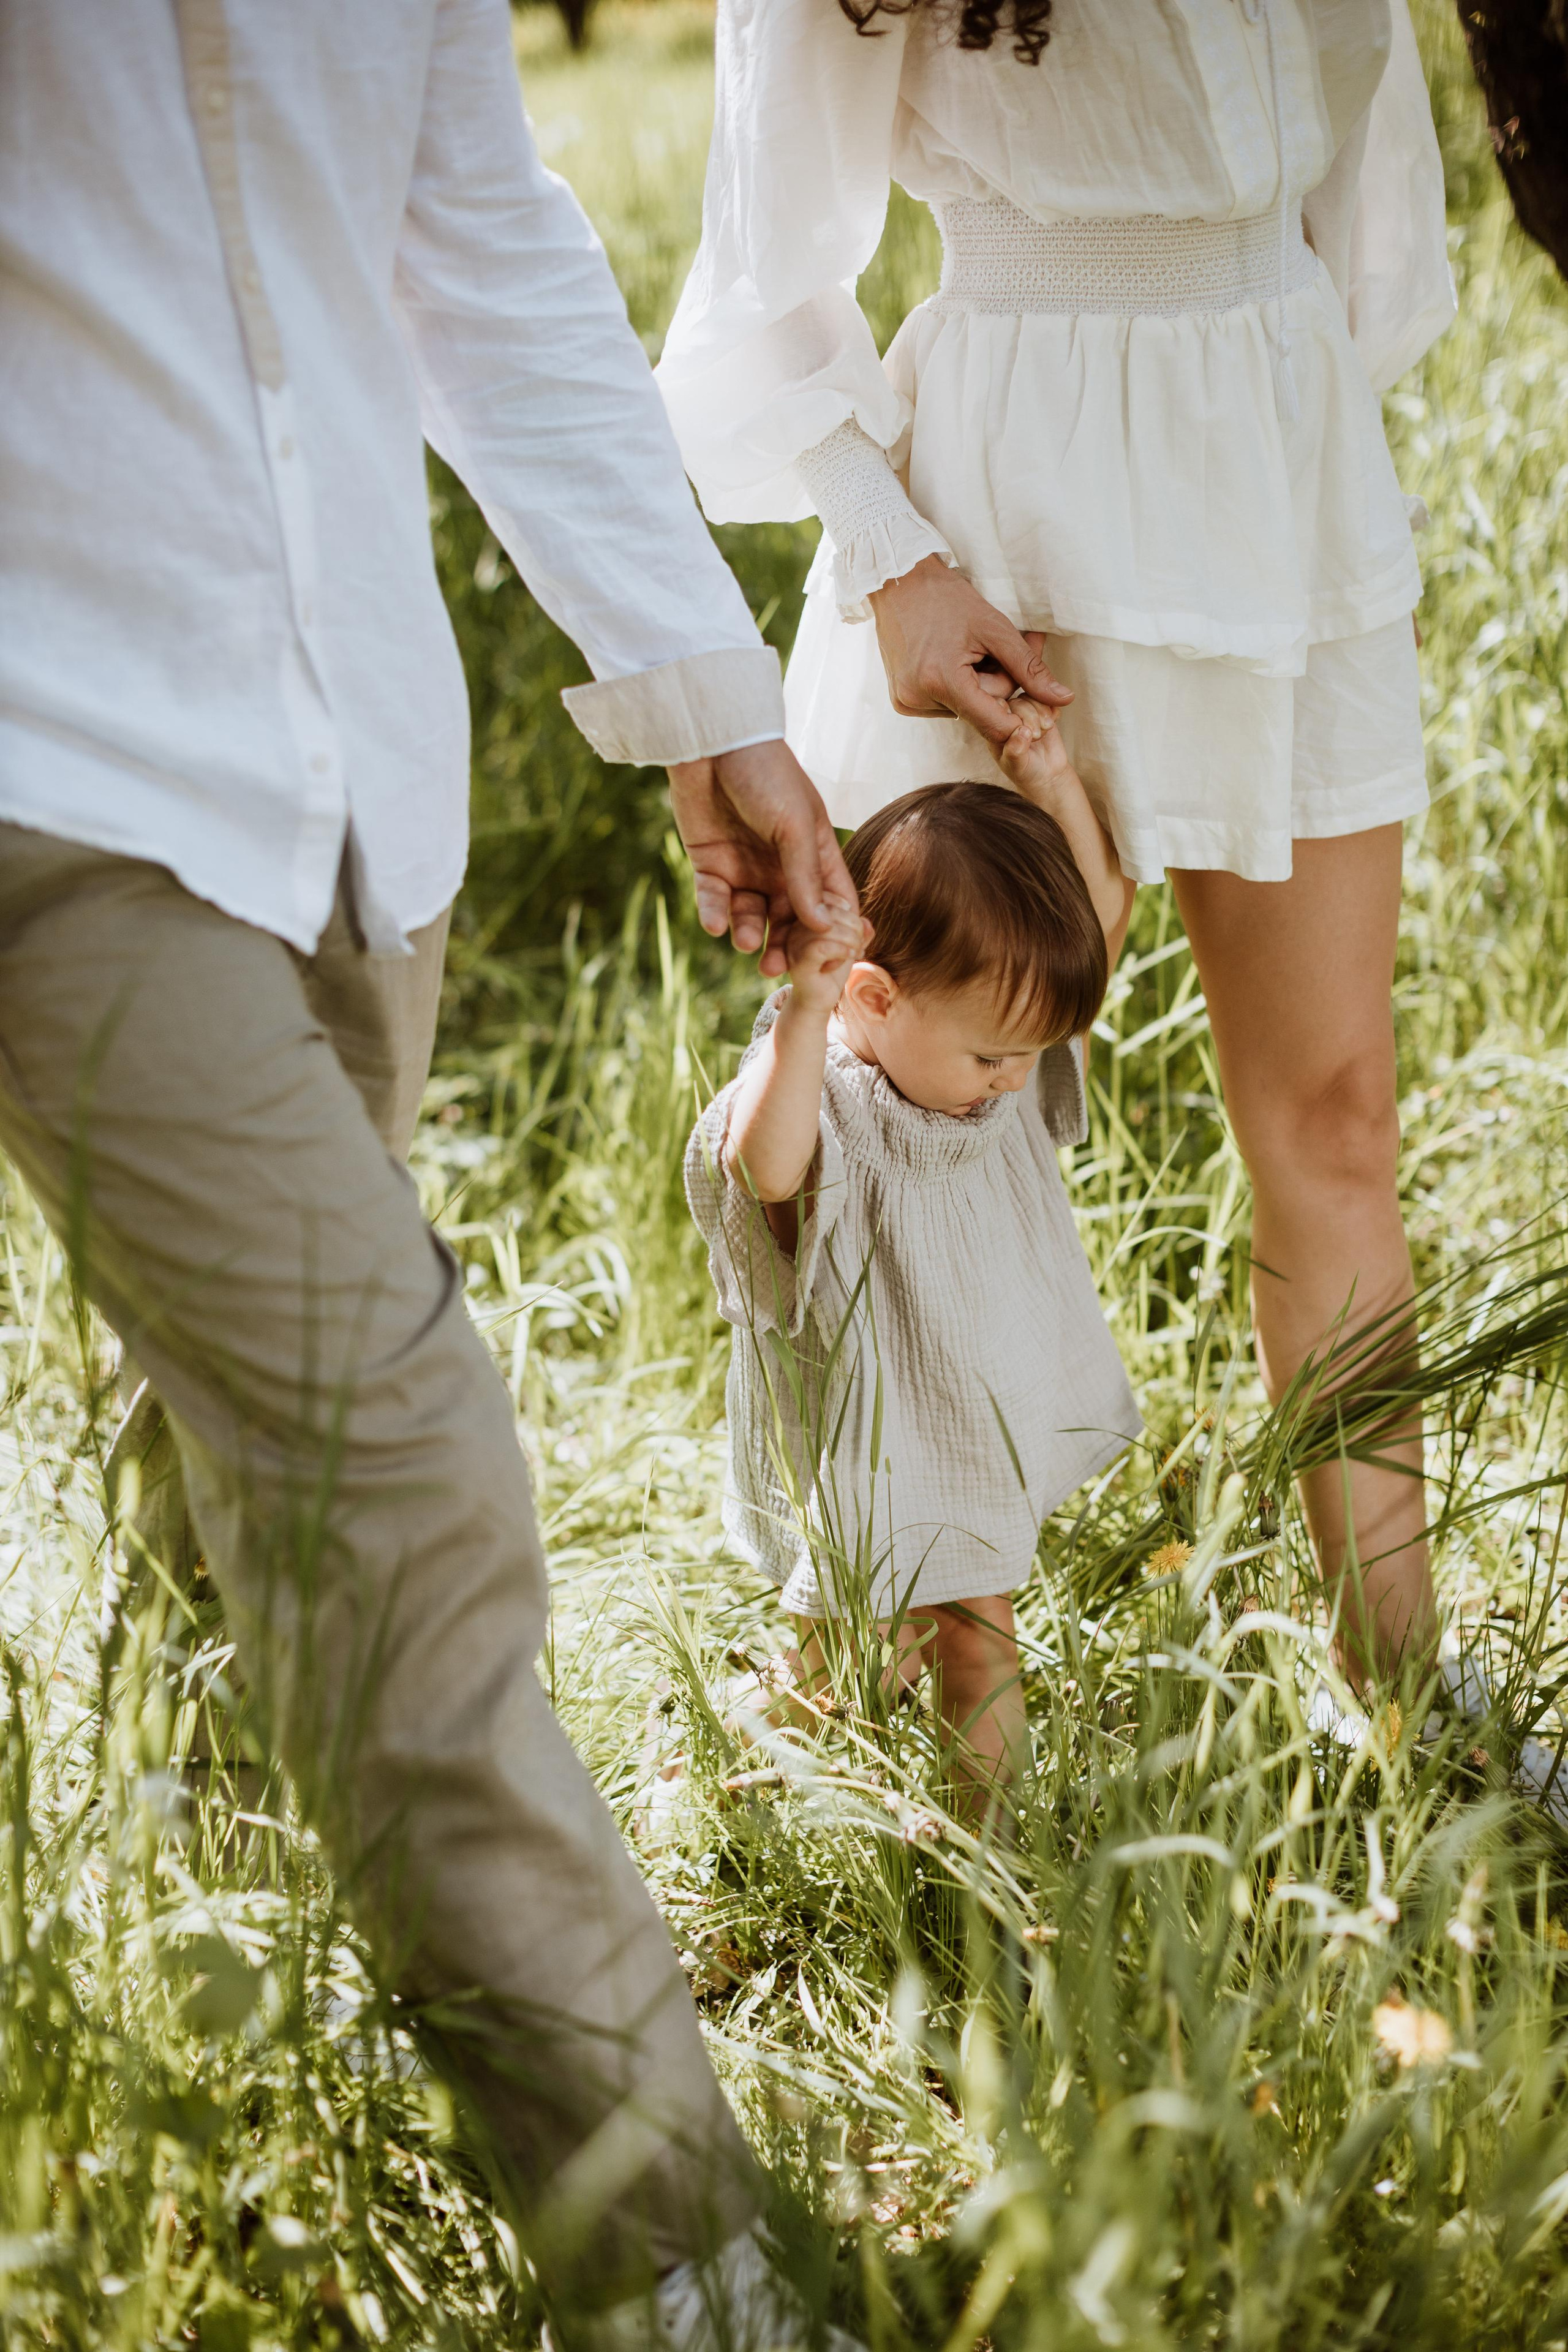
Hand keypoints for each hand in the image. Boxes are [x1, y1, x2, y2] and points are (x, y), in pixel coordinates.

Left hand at [668, 739, 858, 977]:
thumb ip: (806, 875)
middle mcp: (781, 867)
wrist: (712, 743)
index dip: (832, 932)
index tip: (828, 960)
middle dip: (785, 945)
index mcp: (813, 854)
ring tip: (746, 943)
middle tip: (777, 968)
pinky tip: (715, 925)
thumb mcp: (794, 824)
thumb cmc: (766, 774)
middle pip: (789, 919)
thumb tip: (824, 925)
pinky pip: (714, 901)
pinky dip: (715, 915)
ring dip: (749, 934)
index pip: (831, 902)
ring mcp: (745, 868)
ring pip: (750, 916)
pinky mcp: (710, 865)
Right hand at [783, 892, 870, 1019]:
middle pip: (828, 910)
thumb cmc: (833, 968)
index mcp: (803, 916)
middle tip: (859, 945)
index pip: (828, 899)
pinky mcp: (798, 962)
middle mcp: (793, 926)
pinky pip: (822, 947)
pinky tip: (848, 958)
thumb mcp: (850, 943)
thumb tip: (866, 923)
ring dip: (851, 940)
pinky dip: (842, 951)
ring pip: (827, 928)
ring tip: (854, 953)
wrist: (820, 999)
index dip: (849, 912)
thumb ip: (860, 930)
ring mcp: (793, 944)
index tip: (858, 931)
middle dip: (853, 927)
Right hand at [867, 555, 1070, 746]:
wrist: (898, 582)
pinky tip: (945, 660)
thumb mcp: (995, 629)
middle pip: (979, 713)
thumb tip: (1065, 699)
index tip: (1037, 708)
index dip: (1019, 719)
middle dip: (996, 685)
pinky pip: (943, 706)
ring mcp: (906, 701)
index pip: (993, 724)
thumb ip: (1029, 668)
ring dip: (974, 686)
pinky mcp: (900, 700)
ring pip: (962, 710)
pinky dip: (953, 688)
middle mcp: (919, 698)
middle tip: (994, 649)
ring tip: (964, 651)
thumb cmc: (948, 599)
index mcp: (942, 681)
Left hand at [993, 692, 1079, 805]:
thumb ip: (1015, 751)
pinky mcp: (1043, 712)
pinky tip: (1051, 724)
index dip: (1009, 713)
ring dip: (1042, 712)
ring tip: (1045, 729)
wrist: (1047, 775)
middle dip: (1029, 716)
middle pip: (1017, 701)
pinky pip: (1048, 700)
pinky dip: (1052, 711)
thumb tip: (1022, 732)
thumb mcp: (1016, 766)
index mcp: (994, 727)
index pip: (996, 708)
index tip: (1020, 727)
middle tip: (1035, 735)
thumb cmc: (1024, 772)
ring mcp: (1026, 713)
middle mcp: (1009, 717)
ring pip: (1033, 697)